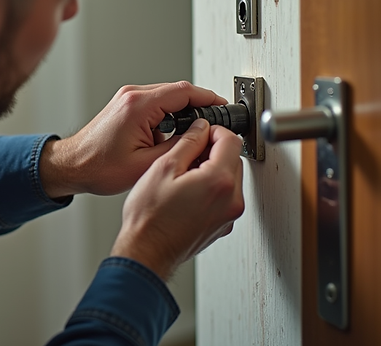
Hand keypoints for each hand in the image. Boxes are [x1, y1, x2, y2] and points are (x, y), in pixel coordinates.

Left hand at [39, 81, 226, 197]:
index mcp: (139, 106)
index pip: (184, 92)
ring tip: (194, 133)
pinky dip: (169, 115)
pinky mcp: (125, 104)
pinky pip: (156, 103)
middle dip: (199, 106)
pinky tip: (173, 134)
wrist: (72, 165)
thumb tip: (199, 137)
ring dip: (183, 111)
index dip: (209, 98)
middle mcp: (132, 96)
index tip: (223, 106)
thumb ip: (178, 147)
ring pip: (167, 97)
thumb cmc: (99, 166)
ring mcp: (127, 98)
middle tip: (214, 123)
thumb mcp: (147, 164)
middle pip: (178, 91)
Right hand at [110, 119, 244, 279]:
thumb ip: (188, 142)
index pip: (232, 140)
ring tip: (184, 175)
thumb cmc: (150, 216)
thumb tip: (201, 128)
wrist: (147, 251)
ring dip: (213, 169)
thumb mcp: (164, 167)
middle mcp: (231, 200)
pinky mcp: (222, 226)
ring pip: (230, 178)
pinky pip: (224, 197)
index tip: (201, 131)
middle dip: (213, 151)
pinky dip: (211, 189)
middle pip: (233, 159)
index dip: (215, 131)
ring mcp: (229, 216)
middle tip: (188, 153)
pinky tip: (187, 192)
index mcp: (219, 181)